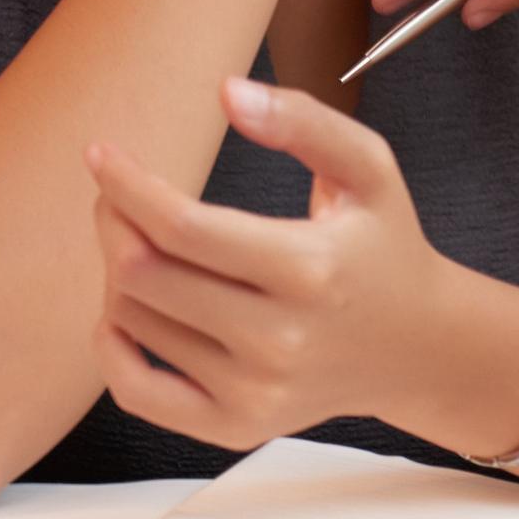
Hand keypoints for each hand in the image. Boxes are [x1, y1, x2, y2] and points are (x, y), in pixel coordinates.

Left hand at [85, 78, 518, 453]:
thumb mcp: (368, 168)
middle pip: (145, 276)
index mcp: (312, 269)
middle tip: (116, 196)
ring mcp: (255, 391)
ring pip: (135, 323)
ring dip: (121, 273)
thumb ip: (303, 121)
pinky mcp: (235, 425)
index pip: (184, 228)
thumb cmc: (384, 246)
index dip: (128, 186)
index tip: (101, 156)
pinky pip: (136, 391)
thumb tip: (226, 92)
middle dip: (114, 223)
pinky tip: (125, 312)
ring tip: (147, 247)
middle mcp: (281, 339)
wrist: (417, 347)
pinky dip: (113, 345)